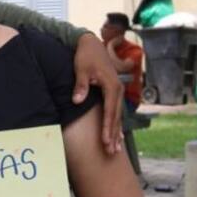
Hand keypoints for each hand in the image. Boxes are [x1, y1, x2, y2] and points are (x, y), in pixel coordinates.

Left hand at [72, 34, 123, 154]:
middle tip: (111, 152)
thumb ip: (80, 85)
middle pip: (117, 117)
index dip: (107, 127)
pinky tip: (118, 137)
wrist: (91, 44)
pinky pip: (117, 112)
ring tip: (116, 150)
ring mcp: (118, 92)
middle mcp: (118, 90)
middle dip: (113, 135)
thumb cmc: (85, 57)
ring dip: (117, 133)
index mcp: (112, 86)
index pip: (110, 111)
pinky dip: (117, 125)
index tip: (104, 141)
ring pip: (118, 116)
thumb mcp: (81, 69)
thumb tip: (77, 101)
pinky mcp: (114, 93)